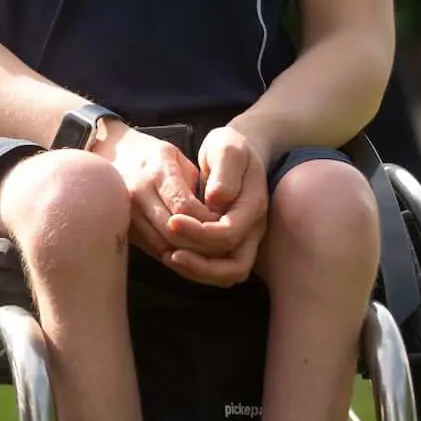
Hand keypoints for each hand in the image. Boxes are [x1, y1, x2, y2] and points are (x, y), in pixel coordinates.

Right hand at [97, 122, 209, 260]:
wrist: (110, 153)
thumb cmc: (152, 156)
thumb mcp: (179, 160)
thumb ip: (195, 187)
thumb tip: (214, 221)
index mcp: (157, 172)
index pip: (185, 208)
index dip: (207, 222)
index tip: (222, 224)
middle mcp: (137, 193)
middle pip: (173, 232)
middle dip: (200, 243)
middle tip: (219, 245)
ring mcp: (125, 211)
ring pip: (161, 245)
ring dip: (187, 253)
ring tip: (205, 250)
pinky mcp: (122, 225)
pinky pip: (151, 248)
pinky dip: (172, 253)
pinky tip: (186, 250)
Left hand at [164, 125, 272, 286]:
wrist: (235, 151)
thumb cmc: (229, 147)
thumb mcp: (228, 148)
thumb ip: (225, 172)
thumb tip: (218, 198)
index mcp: (253, 206)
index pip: (229, 233)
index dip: (201, 233)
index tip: (173, 221)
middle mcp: (252, 228)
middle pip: (234, 266)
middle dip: (201, 264)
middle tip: (168, 254)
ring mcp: (242, 238)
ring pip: (226, 273)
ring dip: (197, 271)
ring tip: (167, 257)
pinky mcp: (227, 242)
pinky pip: (215, 267)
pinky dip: (195, 267)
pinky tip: (170, 254)